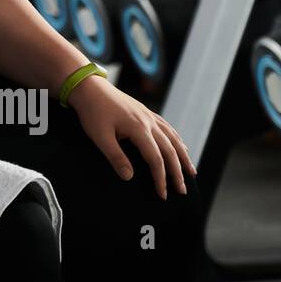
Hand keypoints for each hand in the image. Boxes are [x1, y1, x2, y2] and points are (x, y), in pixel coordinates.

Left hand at [67, 76, 197, 199]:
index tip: (162, 194)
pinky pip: (167, 128)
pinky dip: (177, 140)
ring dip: (183, 157)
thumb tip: (129, 177)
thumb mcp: (99, 136)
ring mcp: (149, 116)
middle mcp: (149, 122)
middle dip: (177, 173)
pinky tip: (181, 147)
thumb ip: (115, 157)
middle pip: (170, 151)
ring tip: (191, 173)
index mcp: (139, 129)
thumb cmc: (92, 112)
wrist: (89, 87)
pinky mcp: (145, 112)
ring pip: (173, 139)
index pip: (156, 159)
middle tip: (182, 191)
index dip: (161, 178)